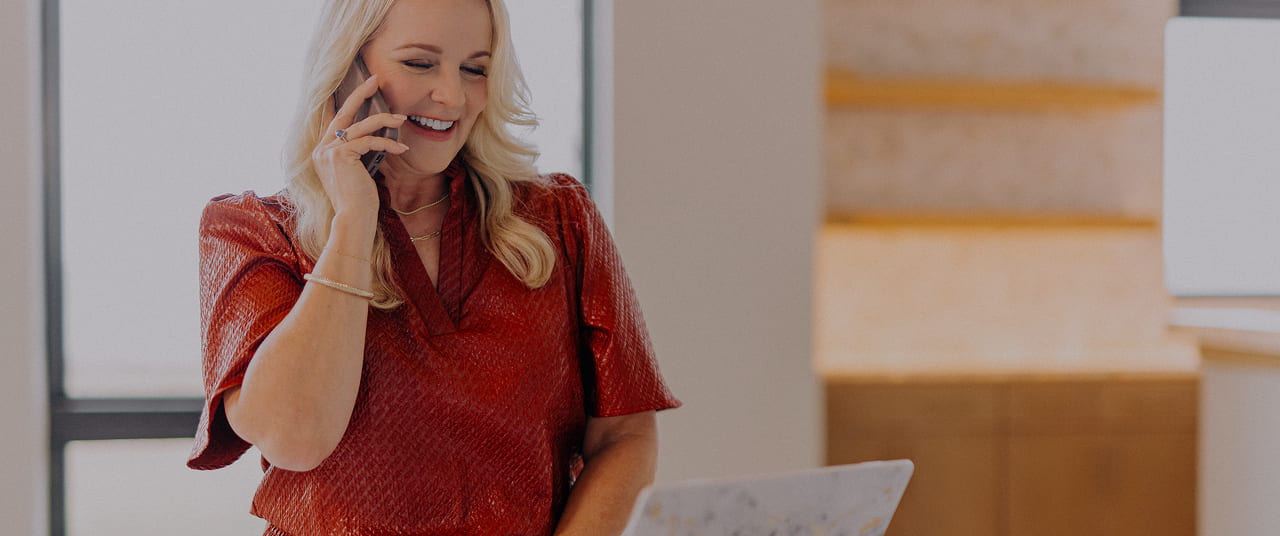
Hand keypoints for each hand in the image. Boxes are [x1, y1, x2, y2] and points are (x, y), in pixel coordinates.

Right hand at [312, 74, 408, 219]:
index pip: (331, 120)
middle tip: (375, 79)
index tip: (348, 84)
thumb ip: (357, 153)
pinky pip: (369, 141)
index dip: (339, 100)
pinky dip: (388, 142)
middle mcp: (321, 149)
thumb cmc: (358, 200)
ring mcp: (328, 151)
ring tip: (402, 117)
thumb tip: (373, 136)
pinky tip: (402, 147)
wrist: (353, 218)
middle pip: (342, 112)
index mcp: (322, 152)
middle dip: (360, 93)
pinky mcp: (341, 156)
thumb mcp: (356, 172)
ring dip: (384, 119)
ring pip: (360, 125)